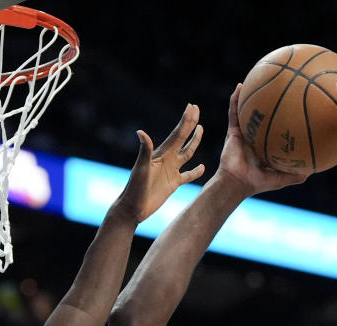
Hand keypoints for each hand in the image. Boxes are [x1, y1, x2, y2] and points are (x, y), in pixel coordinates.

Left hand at [114, 104, 205, 222]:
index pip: (177, 134)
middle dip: (190, 124)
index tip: (192, 106)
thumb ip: (144, 151)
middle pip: (182, 138)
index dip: (185, 120)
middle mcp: (167, 160)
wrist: (133, 208)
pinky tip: (202, 168)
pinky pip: (187, 175)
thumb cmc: (134, 188)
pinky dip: (195, 171)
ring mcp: (171, 171)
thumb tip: (141, 132)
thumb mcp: (141, 169)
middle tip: (197, 109)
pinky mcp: (173, 184)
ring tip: (201, 129)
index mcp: (161, 154)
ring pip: (187, 153)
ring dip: (194, 142)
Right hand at [214, 84, 307, 196]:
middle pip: (266, 112)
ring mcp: (244, 132)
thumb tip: (314, 169)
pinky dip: (235, 99)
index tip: (298, 101)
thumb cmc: (257, 182)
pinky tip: (239, 86)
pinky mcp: (233, 131)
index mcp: (266, 144)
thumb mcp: (282, 178)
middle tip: (283, 82)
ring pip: (249, 108)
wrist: (236, 183)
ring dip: (252, 93)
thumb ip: (296, 175)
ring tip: (258, 74)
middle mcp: (256, 135)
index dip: (286, 114)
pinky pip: (234, 112)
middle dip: (272, 98)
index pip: (278, 126)